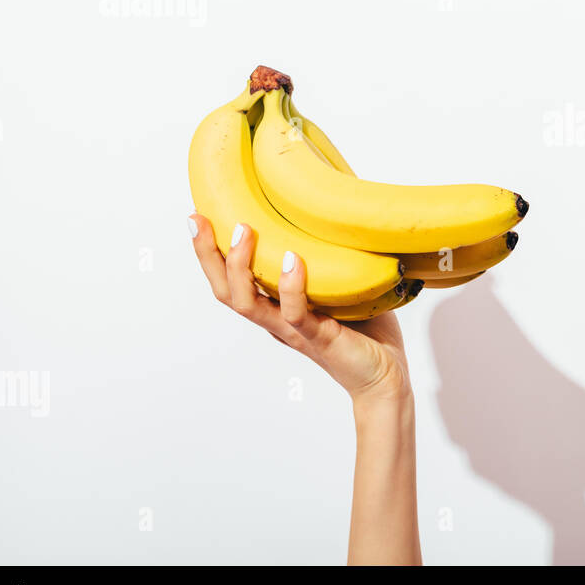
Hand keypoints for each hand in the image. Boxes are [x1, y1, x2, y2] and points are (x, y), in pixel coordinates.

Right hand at [188, 214, 412, 406]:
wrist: (385, 375)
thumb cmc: (366, 329)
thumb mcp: (341, 284)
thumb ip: (331, 257)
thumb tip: (335, 209)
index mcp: (276, 308)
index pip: (231, 281)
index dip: (210, 253)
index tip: (199, 216)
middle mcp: (277, 320)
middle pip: (226, 291)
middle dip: (208, 255)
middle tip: (202, 219)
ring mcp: (294, 330)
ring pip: (248, 304)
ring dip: (240, 266)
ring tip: (244, 231)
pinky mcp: (319, 337)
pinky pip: (295, 313)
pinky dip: (291, 286)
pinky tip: (292, 260)